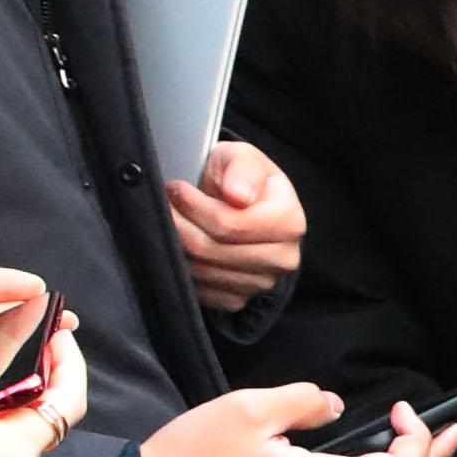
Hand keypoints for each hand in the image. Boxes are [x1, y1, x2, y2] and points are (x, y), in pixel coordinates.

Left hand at [163, 140, 305, 311]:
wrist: (245, 207)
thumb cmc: (242, 179)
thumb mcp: (243, 157)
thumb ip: (242, 168)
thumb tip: (239, 196)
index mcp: (290, 221)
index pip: (229, 224)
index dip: (194, 206)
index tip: (176, 189)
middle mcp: (284, 258)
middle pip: (213, 249)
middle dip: (180, 225)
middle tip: (166, 205)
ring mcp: (263, 282)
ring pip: (203, 271)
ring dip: (179, 246)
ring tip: (174, 222)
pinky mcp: (242, 299)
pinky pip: (203, 291)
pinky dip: (187, 269)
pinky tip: (186, 247)